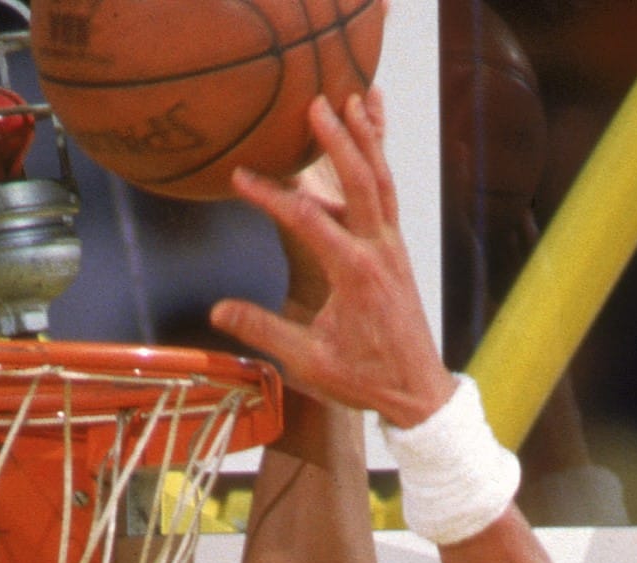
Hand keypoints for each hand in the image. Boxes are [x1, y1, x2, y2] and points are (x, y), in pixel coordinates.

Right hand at [212, 92, 456, 429]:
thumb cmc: (366, 379)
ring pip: (381, 180)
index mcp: (355, 275)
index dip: (271, 195)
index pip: (308, 220)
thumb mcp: (310, 363)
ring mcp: (393, 246)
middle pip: (361, 181)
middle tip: (316, 103)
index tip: (239, 177)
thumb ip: (265, 332)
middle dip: (338, 140)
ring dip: (368, 138)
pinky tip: (372, 132)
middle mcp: (379, 251)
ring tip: (354, 97)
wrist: (419, 391)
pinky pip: (387, 193)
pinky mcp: (396, 248)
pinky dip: (380, 159)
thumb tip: (218, 311)